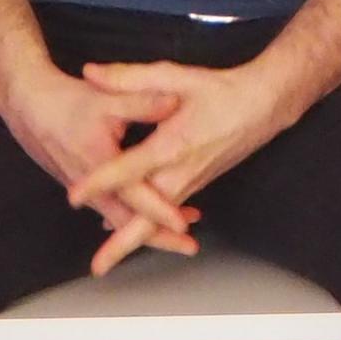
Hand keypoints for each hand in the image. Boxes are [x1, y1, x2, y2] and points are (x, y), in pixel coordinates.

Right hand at [0, 57, 193, 268]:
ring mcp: (85, 192)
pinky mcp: (83, 190)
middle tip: (188, 246)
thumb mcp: (105, 99)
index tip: (183, 225)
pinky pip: (110, 211)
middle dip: (159, 237)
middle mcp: (90, 186)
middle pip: (126, 222)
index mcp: (98, 164)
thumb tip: (174, 102)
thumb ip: (142, 101)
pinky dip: (132, 216)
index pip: (134, 196)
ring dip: (147, 228)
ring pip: (118, 220)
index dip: (159, 211)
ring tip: (177, 234)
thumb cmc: (64, 102)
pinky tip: (148, 214)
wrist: (27, 107)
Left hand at [66, 59, 306, 272]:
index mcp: (173, 145)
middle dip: (122, 243)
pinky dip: (149, 227)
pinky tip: (130, 231)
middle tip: (98, 267)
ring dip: (133, 242)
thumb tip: (91, 73)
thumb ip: (130, 78)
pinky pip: (169, 212)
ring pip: (158, 221)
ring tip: (106, 261)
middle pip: (148, 217)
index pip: (130, 169)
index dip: (101, 182)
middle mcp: (182, 172)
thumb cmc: (223, 91)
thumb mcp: (175, 77)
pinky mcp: (196, 183)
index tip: (75, 195)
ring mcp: (191, 182)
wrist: (265, 105)